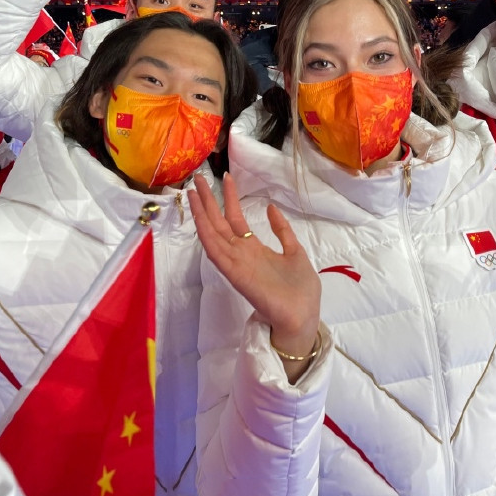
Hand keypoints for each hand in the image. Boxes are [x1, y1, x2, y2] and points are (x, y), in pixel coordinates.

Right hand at [188, 173, 321, 373]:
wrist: (302, 317)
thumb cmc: (301, 290)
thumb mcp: (295, 252)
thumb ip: (282, 231)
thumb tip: (270, 207)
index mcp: (254, 250)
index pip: (236, 220)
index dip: (229, 199)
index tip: (226, 178)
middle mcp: (241, 255)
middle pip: (219, 223)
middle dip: (209, 201)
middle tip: (197, 178)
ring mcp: (236, 264)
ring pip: (213, 235)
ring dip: (202, 214)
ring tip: (193, 192)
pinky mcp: (235, 275)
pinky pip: (217, 254)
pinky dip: (207, 237)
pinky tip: (200, 220)